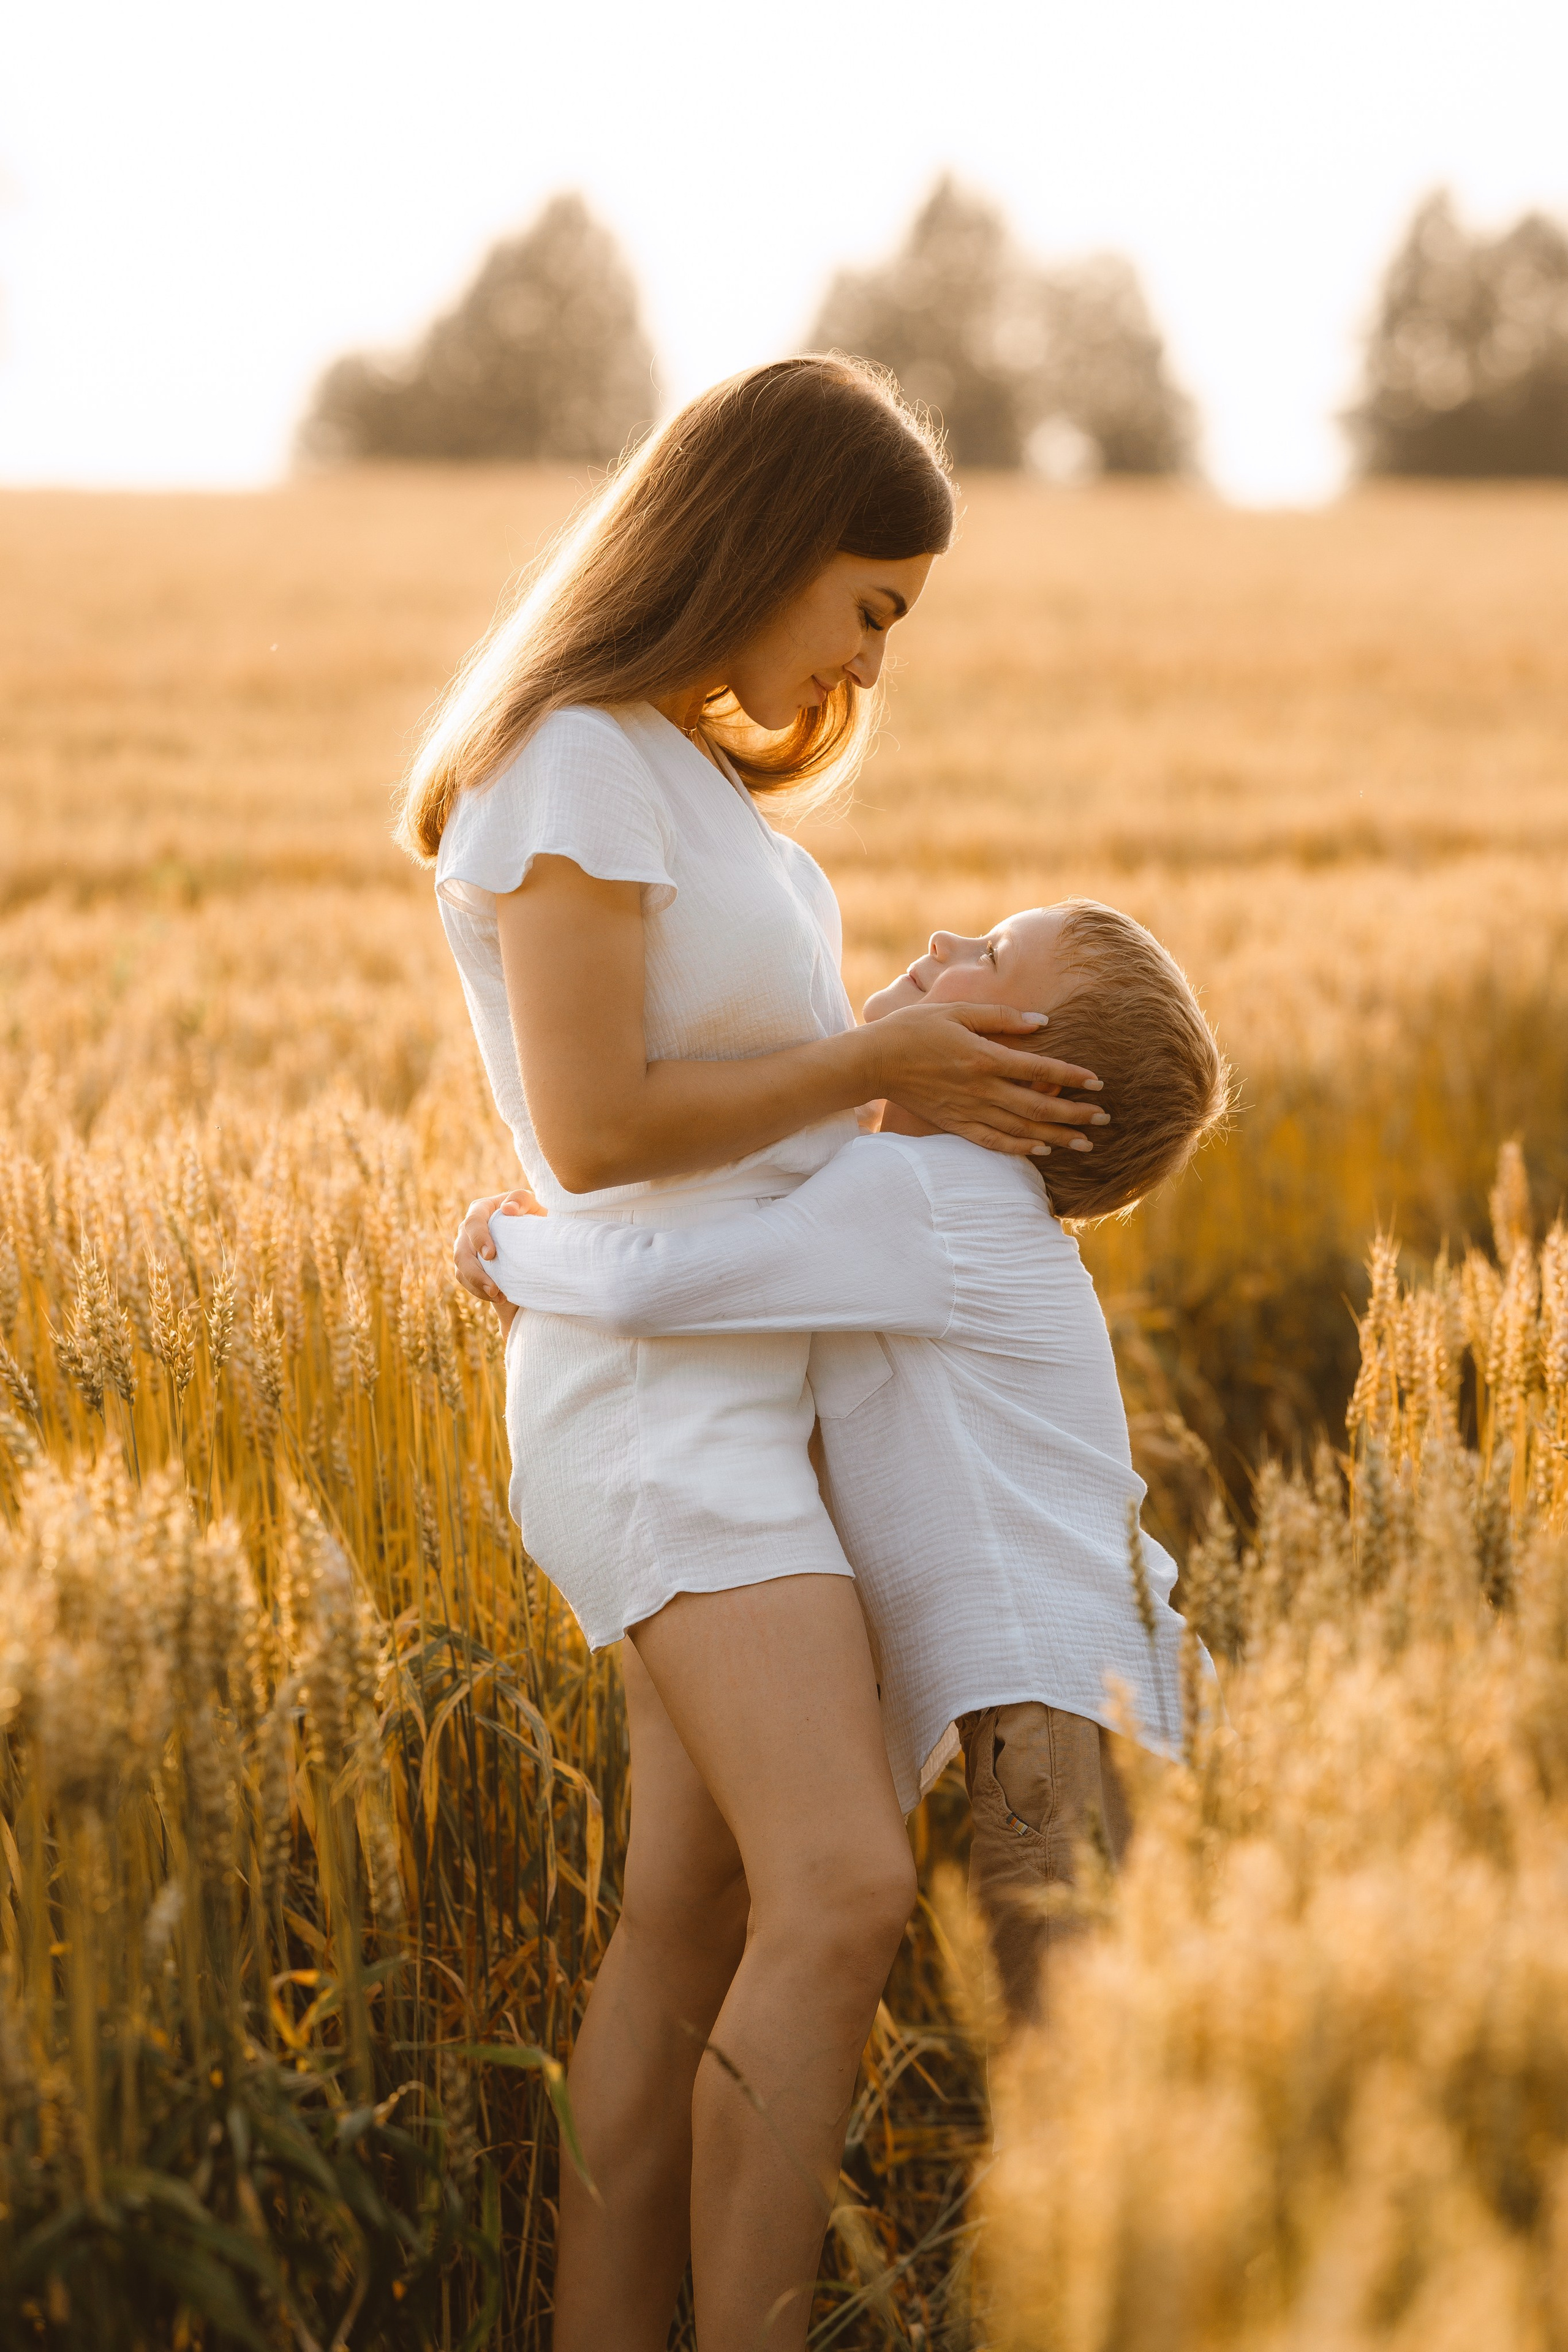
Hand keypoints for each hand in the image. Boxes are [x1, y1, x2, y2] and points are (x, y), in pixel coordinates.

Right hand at [453, 1184, 544, 1305]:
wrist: (534, 1237)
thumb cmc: (533, 1216)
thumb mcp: (533, 1204)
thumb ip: (522, 1199)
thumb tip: (507, 1209)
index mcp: (481, 1210)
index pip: (473, 1222)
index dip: (478, 1239)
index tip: (490, 1255)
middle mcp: (468, 1230)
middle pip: (461, 1252)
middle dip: (475, 1272)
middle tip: (493, 1288)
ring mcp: (467, 1249)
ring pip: (461, 1270)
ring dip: (477, 1286)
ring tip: (498, 1297)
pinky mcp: (470, 1266)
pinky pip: (467, 1281)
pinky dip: (480, 1292)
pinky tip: (499, 1298)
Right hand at [865, 1002, 1108, 1156]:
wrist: (875, 1061)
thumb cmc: (915, 1029)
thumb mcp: (957, 1010)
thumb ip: (1000, 1016)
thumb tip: (1042, 1022)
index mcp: (985, 1057)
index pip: (1040, 1070)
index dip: (1072, 1077)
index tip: (1098, 1082)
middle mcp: (982, 1089)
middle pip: (1039, 1106)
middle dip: (1076, 1114)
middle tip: (1106, 1118)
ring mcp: (969, 1110)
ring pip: (1022, 1129)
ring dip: (1057, 1137)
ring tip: (1086, 1143)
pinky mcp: (956, 1124)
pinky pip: (994, 1141)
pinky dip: (1020, 1148)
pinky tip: (1041, 1151)